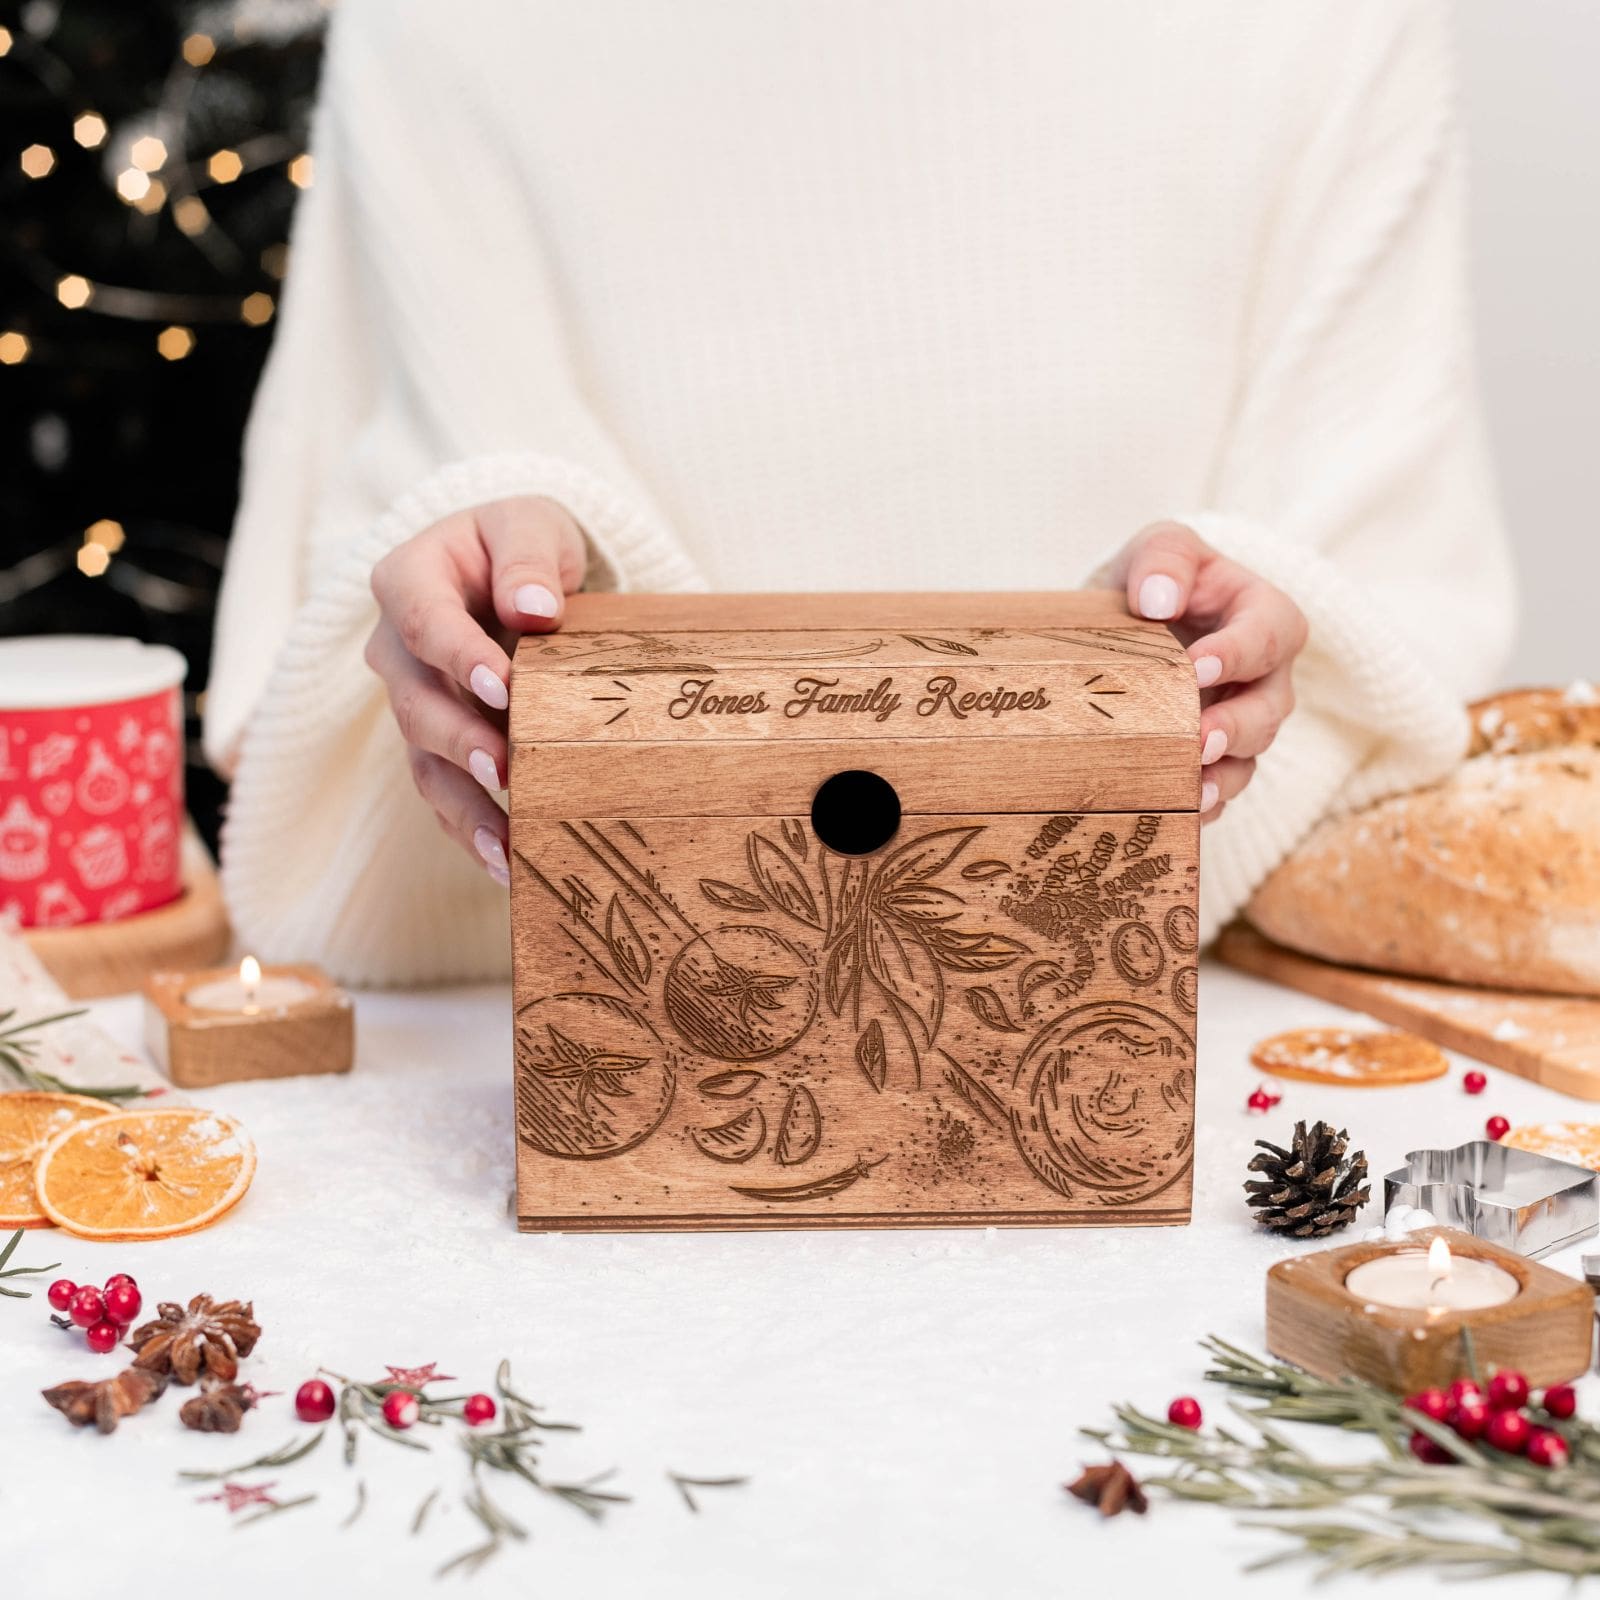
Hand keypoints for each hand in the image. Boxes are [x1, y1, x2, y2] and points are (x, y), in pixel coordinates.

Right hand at [365, 496, 585, 881]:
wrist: (519, 575)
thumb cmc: (522, 545)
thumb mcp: (531, 525)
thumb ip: (530, 558)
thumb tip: (534, 608)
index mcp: (409, 580)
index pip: (425, 621)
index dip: (459, 656)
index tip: (503, 686)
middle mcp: (396, 647)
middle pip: (417, 702)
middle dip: (461, 741)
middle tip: (507, 769)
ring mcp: (413, 701)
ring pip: (424, 760)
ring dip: (464, 806)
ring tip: (505, 844)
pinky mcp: (436, 744)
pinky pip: (443, 793)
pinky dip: (470, 831)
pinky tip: (506, 865)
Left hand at [1111, 521, 1307, 822]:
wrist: (1123, 626)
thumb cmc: (1154, 582)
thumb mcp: (1158, 550)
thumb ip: (1163, 559)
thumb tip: (1157, 599)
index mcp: (1261, 617)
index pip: (1270, 634)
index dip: (1240, 652)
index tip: (1197, 666)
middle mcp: (1263, 677)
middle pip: (1270, 707)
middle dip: (1237, 727)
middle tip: (1199, 739)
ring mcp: (1241, 722)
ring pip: (1250, 756)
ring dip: (1224, 776)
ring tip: (1193, 790)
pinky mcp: (1214, 759)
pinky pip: (1221, 789)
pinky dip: (1202, 806)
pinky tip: (1177, 812)